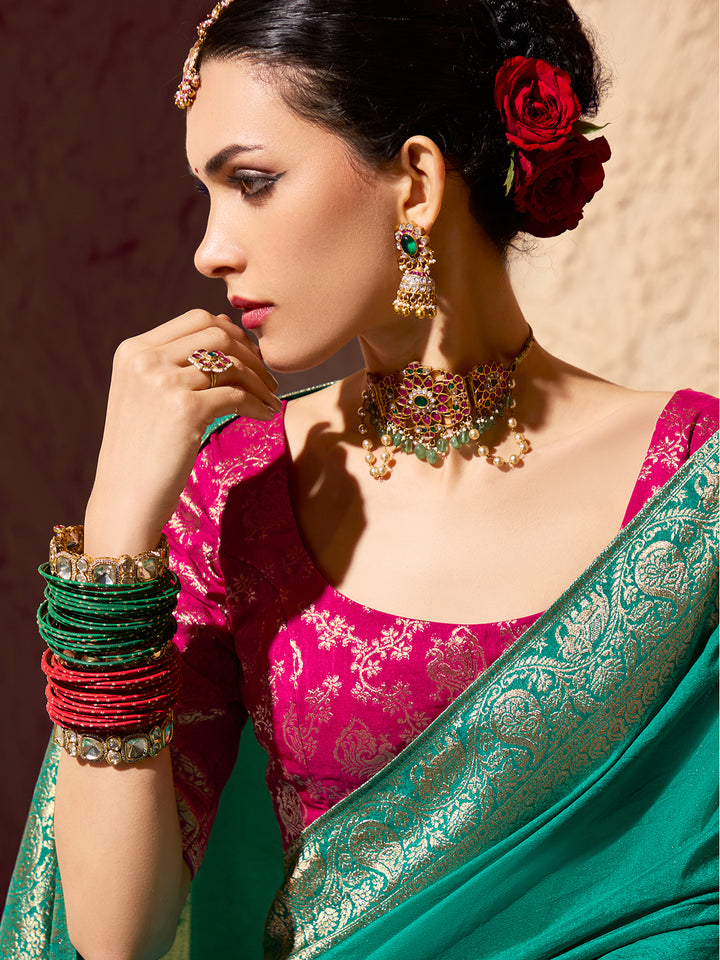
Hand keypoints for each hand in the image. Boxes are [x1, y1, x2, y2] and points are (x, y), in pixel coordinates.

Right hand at [84, 310, 281, 555]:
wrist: (125, 499)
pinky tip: (265, 416)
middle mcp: (145, 360)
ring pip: (231, 365)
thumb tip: (225, 330)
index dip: (232, 335)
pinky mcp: (185, 410)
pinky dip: (258, 405)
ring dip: (259, 382)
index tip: (249, 358)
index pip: (196, 320)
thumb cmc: (143, 450)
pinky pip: (237, 396)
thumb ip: (174, 362)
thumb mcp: (145, 394)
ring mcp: (163, 383)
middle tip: (267, 380)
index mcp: (133, 350)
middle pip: (217, 334)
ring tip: (270, 401)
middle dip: (250, 354)